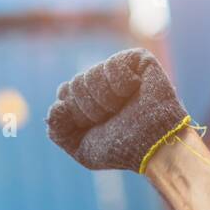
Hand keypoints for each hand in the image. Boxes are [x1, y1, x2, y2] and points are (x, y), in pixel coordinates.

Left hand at [45, 48, 188, 172]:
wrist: (152, 146)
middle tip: (112, 118)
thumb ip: (58, 131)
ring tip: (124, 107)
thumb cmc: (121, 149)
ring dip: (105, 100)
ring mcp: (119, 70)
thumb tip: (56, 105)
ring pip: (91, 74)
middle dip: (89, 109)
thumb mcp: (81, 148)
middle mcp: (101, 82)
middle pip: (75, 83)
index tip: (92, 125)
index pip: (64, 92)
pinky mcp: (139, 60)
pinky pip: (114, 64)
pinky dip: (121, 84)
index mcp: (86, 99)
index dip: (74, 112)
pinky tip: (135, 91)